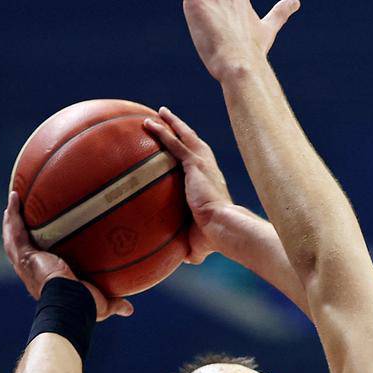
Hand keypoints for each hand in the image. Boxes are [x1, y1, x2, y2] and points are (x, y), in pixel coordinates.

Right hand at [2, 193, 132, 320]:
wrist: (69, 301)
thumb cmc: (84, 305)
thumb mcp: (102, 304)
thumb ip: (114, 302)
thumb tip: (130, 309)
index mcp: (45, 279)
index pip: (39, 261)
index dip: (36, 250)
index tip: (40, 239)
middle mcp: (31, 269)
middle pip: (20, 245)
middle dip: (19, 230)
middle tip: (20, 214)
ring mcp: (25, 262)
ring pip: (13, 235)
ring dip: (11, 218)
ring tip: (14, 199)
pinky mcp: (24, 254)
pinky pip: (15, 229)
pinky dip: (13, 213)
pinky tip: (14, 196)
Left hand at [142, 106, 230, 263]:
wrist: (224, 228)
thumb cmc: (215, 239)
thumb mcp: (198, 243)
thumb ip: (191, 246)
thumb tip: (182, 260)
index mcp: (211, 185)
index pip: (200, 164)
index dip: (191, 154)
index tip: (182, 148)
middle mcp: (209, 170)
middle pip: (194, 143)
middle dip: (182, 130)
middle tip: (168, 118)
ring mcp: (203, 165)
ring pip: (186, 137)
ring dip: (173, 123)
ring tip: (159, 112)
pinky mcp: (195, 165)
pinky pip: (174, 143)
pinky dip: (162, 131)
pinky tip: (148, 123)